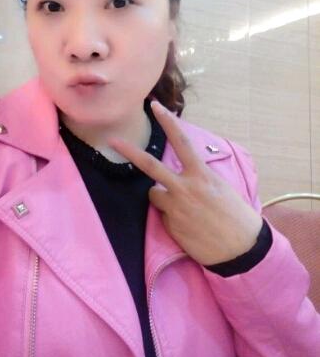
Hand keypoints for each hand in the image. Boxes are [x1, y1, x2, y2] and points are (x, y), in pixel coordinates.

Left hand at [107, 100, 262, 265]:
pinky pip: (162, 215)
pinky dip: (170, 217)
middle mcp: (186, 187)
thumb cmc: (236, 215)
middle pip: (150, 165)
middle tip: (112, 140)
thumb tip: (183, 174)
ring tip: (183, 208)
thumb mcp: (221, 187)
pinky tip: (187, 226)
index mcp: (202, 174)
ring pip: (152, 193)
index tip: (156, 107)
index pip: (181, 142)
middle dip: (129, 151)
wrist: (243, 249)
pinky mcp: (171, 225)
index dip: (168, 122)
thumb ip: (199, 177)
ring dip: (161, 196)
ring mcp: (176, 207)